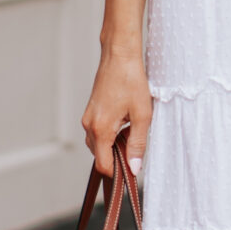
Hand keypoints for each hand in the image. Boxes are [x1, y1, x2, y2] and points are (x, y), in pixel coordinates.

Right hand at [82, 47, 150, 178]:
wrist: (119, 56)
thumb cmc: (131, 81)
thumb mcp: (142, 115)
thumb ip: (138, 144)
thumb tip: (134, 167)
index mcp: (100, 129)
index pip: (103, 165)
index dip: (117, 173)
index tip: (131, 173)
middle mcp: (89, 125)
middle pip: (99, 156)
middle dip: (116, 158)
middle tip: (137, 150)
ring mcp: (88, 117)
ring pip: (98, 144)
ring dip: (113, 146)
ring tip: (133, 133)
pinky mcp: (90, 111)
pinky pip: (98, 132)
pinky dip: (110, 135)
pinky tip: (125, 123)